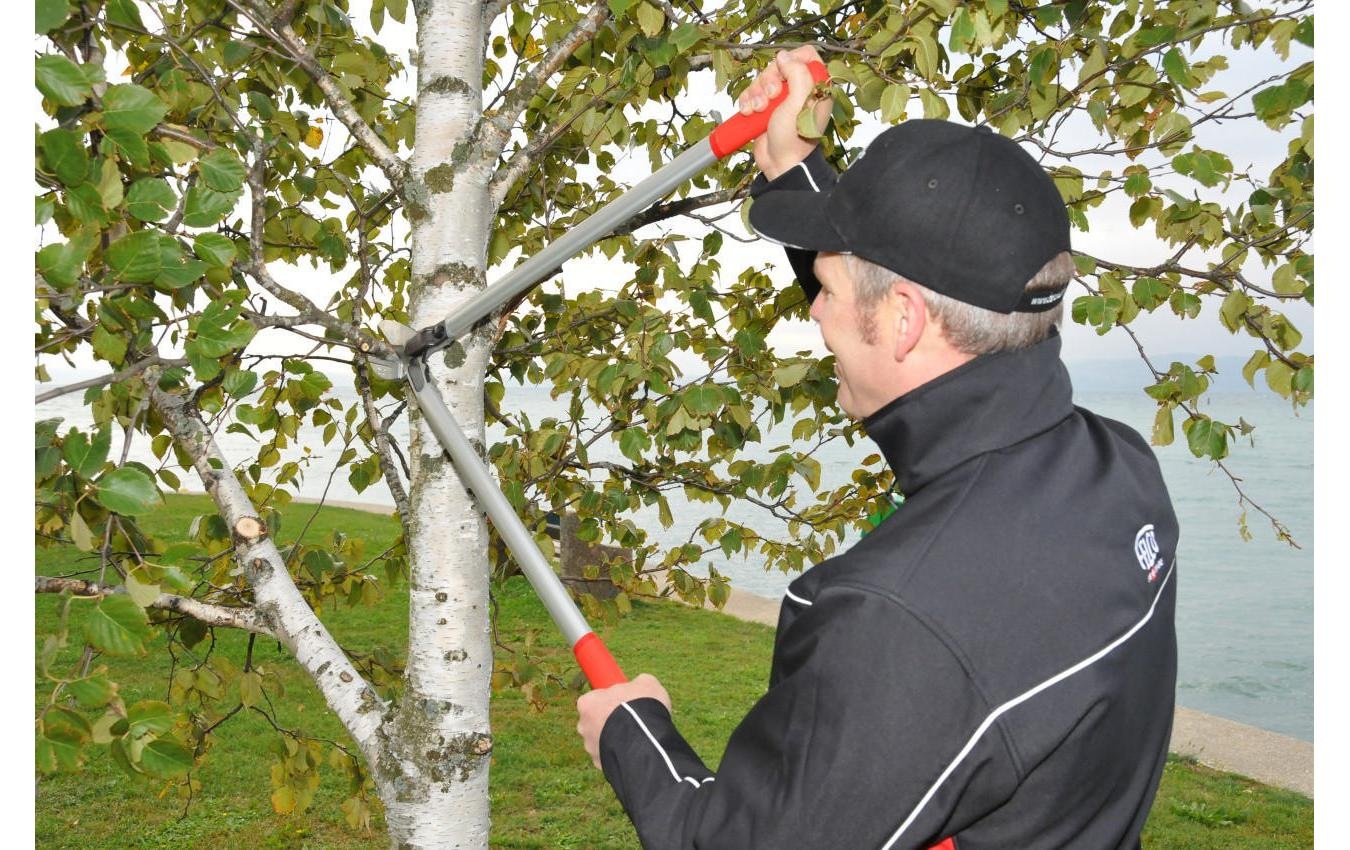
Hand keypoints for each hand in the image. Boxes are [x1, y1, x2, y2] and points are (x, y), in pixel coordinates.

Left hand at [576, 673, 671, 769]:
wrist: (644, 740)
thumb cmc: (641, 707)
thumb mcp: (646, 684)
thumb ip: (638, 684)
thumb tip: (640, 686)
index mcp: (587, 703)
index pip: (593, 699)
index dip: (609, 700)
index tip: (623, 701)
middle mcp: (583, 726)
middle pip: (596, 721)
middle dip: (610, 720)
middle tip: (630, 719)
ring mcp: (590, 748)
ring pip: (602, 740)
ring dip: (615, 738)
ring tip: (636, 736)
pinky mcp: (600, 765)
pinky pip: (610, 756)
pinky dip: (620, 753)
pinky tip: (635, 750)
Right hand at [737, 46, 832, 179]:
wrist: (780, 164)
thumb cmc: (795, 138)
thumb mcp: (801, 102)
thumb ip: (798, 73)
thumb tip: (784, 56)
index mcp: (816, 86)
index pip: (806, 55)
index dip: (792, 59)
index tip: (783, 71)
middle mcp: (799, 90)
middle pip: (779, 65)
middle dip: (769, 79)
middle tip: (771, 96)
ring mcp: (781, 100)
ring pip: (762, 79)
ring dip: (756, 92)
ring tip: (758, 109)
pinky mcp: (765, 109)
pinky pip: (751, 93)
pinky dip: (747, 101)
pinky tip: (749, 112)